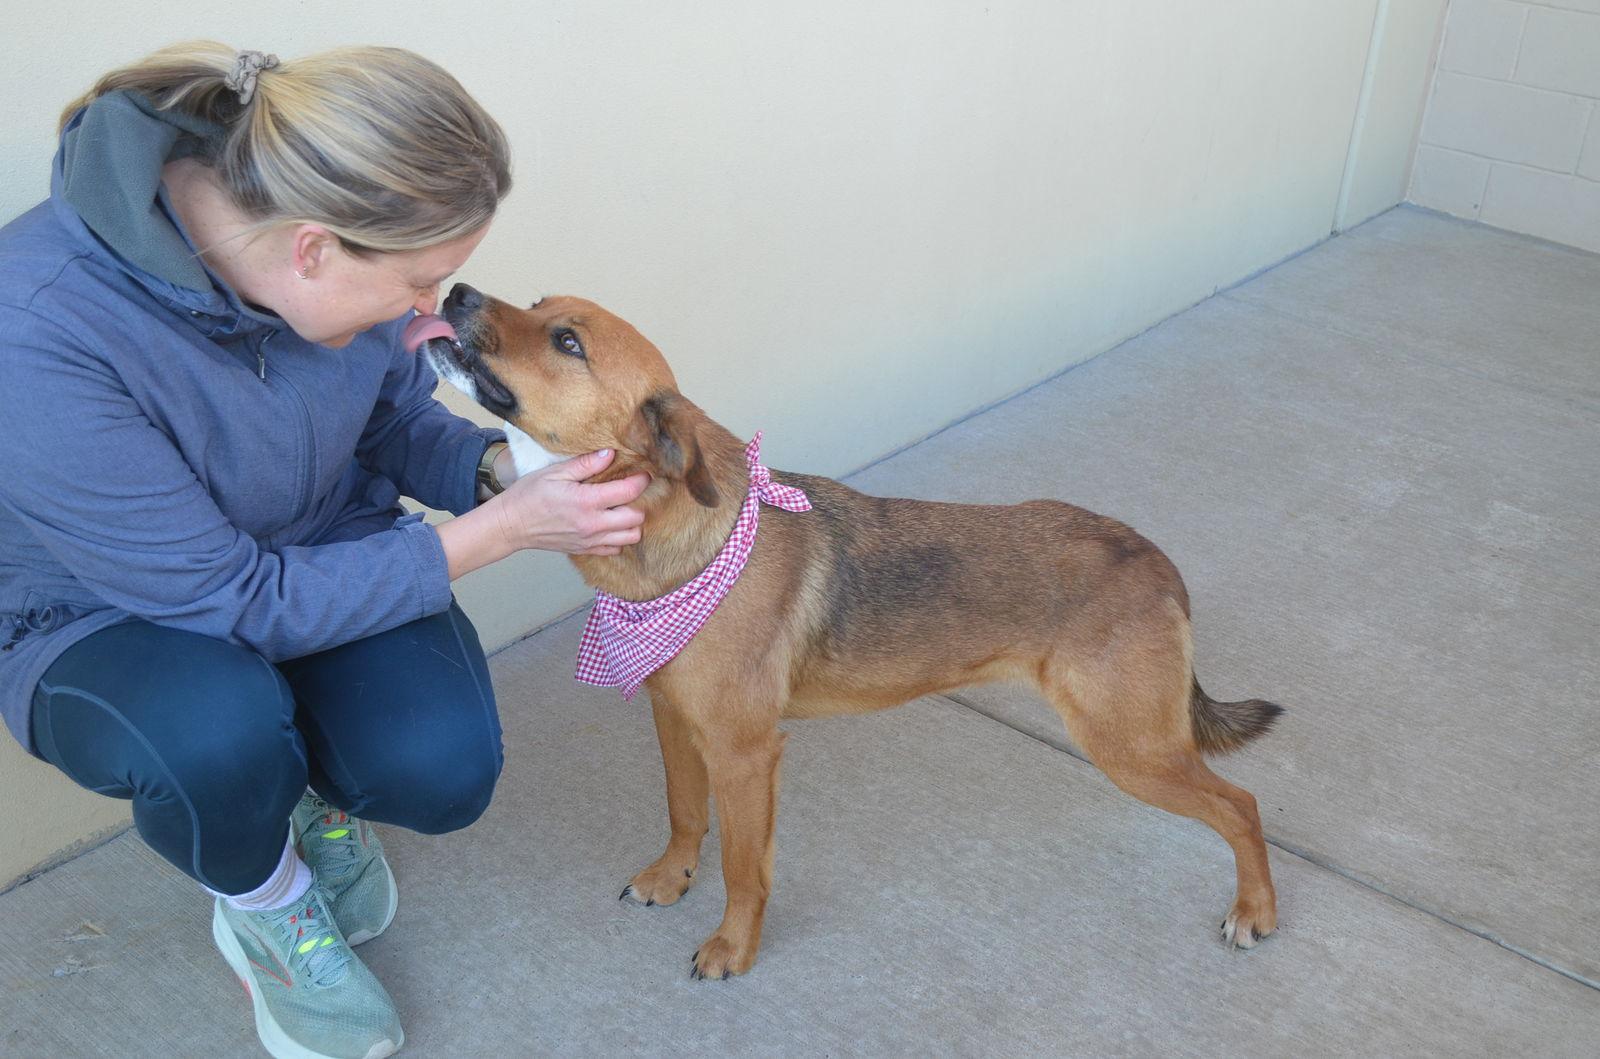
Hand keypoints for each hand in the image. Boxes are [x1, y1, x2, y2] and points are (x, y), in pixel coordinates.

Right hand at [492, 449, 647, 555]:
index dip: (641, 480)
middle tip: (631, 492)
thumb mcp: (555, 473)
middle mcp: (592, 524)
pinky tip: (611, 523)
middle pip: (636, 519)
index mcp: (586, 501)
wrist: (512, 525)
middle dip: (639, 503)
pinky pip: (615, 549)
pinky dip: (619, 538)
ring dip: (632, 523)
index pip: (628, 492)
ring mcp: (590, 540)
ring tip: (623, 508)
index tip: (643, 473)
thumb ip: (586, 464)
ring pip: (630, 537)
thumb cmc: (530, 495)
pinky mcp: (586, 550)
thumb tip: (610, 453)